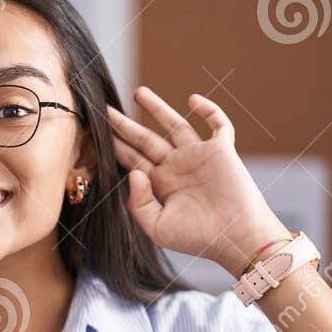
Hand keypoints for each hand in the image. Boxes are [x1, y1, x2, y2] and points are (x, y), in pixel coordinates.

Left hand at [106, 86, 288, 276]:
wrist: (235, 238)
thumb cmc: (198, 238)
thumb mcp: (157, 227)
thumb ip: (138, 203)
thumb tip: (133, 172)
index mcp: (161, 185)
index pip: (134, 160)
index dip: (116, 147)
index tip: (96, 133)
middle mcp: (177, 167)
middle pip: (146, 140)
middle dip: (126, 125)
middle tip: (105, 109)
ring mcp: (199, 156)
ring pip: (175, 125)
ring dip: (157, 108)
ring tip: (138, 92)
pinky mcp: (221, 150)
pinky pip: (217, 124)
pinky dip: (208, 109)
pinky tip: (192, 99)